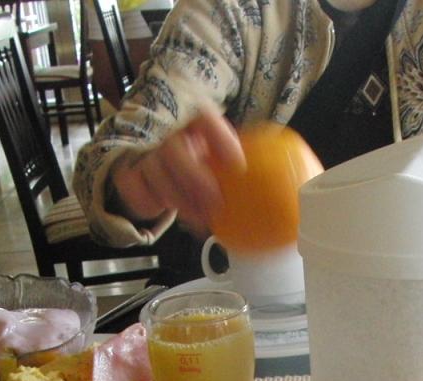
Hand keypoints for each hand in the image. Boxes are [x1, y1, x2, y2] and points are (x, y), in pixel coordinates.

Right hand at [110, 106, 243, 233]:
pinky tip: (169, 214)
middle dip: (194, 177)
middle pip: (174, 149)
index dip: (220, 139)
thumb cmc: (202, 164)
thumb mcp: (228, 161)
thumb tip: (292, 190)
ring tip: (200, 219)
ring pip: (154, 172)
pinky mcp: (131, 174)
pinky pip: (132, 187)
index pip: (205, 119)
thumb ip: (254, 169)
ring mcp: (149, 155)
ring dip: (178, 199)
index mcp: (196, 126)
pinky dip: (148, 202)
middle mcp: (171, 137)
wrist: (159, 162)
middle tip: (215, 202)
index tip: (237, 163)